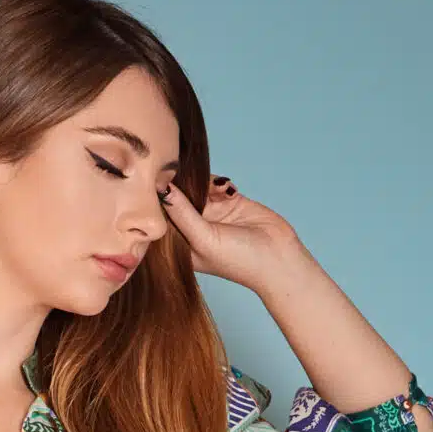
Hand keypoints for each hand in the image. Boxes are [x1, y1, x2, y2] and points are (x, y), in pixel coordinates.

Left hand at [157, 173, 305, 292]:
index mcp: (181, 245)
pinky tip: (228, 190)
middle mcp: (193, 229)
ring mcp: (212, 214)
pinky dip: (218, 182)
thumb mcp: (203, 238)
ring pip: (196, 187)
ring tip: (215, 188)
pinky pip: (215, 184)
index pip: (162, 218)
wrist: (278, 257)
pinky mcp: (228, 202)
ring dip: (202, 182)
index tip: (154, 180)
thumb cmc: (239, 260)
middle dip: (181, 186)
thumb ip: (181, 213)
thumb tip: (162, 188)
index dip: (158, 200)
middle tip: (182, 172)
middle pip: (178, 199)